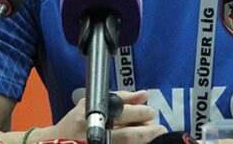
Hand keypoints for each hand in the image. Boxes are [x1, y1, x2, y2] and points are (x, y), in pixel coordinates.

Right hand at [34, 90, 165, 143]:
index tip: (151, 111)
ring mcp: (99, 143)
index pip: (122, 114)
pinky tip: (142, 142)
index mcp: (93, 115)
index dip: (140, 113)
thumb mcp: (92, 102)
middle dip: (147, 131)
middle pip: (127, 135)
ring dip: (143, 140)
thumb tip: (144, 94)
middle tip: (158, 127)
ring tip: (155, 135)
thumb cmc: (75, 121)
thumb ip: (119, 97)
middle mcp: (96, 133)